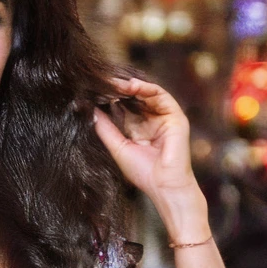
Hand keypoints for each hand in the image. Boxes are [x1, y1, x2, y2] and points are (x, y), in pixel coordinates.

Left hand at [93, 77, 196, 201]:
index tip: (92, 91)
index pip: (123, 107)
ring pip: (147, 94)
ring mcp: (164, 118)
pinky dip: (146, 88)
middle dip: (118, 89)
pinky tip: (131, 86)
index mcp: (138, 128)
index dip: (110, 98)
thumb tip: (91, 110)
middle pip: (134, 97)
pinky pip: (161, 96)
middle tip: (101, 81)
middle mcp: (151, 121)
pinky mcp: (175, 116)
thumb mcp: (118, 147)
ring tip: (114, 83)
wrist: (164, 186)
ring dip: (130, 86)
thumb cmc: (143, 172)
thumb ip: (105, 128)